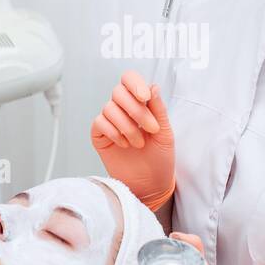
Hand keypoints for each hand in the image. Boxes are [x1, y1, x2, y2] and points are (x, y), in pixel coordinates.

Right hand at [90, 69, 174, 211]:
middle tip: (151, 129)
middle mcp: (122, 109)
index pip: (129, 79)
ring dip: (127, 126)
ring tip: (139, 143)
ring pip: (109, 108)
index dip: (134, 83)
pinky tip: (124, 145)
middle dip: (136, 110)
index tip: (145, 97)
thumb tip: (153, 86)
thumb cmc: (160, 159)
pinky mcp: (99, 136)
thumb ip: (159, 109)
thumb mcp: (165, 133)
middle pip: (118, 91)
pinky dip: (114, 132)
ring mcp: (110, 122)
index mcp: (140, 103)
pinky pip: (99, 122)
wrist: (151, 185)